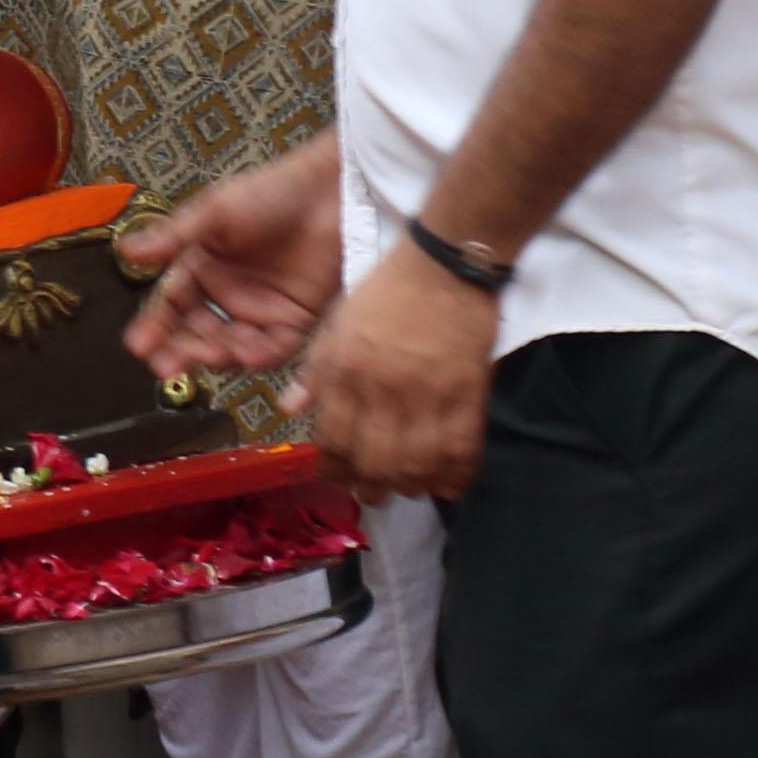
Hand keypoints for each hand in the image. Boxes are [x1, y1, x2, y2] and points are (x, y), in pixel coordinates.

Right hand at [122, 131, 340, 378]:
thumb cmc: (273, 191)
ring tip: (207, 357)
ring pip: (232, 345)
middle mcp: (229, 291)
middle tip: (167, 365)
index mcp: (203, 265)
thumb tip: (127, 251)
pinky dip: (258, 356)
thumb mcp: (214, 211)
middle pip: (197, 331)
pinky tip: (245, 356)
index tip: (139, 344)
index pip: (171, 303)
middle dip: (181, 350)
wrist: (331, 191)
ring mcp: (261, 307)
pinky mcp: (296, 318)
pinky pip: (273, 347)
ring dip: (216, 355)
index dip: (155, 325)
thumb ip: (172, 237)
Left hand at [290, 241, 495, 501]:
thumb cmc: (384, 292)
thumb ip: (314, 372)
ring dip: (410, 486)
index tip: (336, 475)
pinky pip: (462, 448)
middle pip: (375, 461)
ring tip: (406, 489)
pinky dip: (454, 474)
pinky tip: (446, 483)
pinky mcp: (468, 393)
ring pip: (417, 464)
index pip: (332, 438)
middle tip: (373, 492)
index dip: (333, 467)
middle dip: (371, 487)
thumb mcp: (335, 325)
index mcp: (344, 369)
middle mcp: (381, 387)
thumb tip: (289, 412)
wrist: (444, 265)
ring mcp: (428, 393)